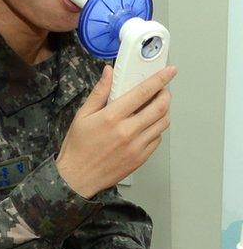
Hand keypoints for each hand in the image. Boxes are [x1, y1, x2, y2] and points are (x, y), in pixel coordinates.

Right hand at [56, 65, 176, 197]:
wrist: (78, 177)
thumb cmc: (78, 145)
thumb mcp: (82, 115)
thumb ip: (99, 92)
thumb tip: (109, 72)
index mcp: (111, 117)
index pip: (143, 93)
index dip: (159, 79)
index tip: (169, 71)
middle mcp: (128, 131)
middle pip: (160, 107)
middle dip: (166, 94)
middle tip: (163, 89)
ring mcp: (137, 146)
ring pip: (163, 123)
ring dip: (164, 111)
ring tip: (155, 106)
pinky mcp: (141, 158)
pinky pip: (157, 138)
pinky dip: (157, 128)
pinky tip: (146, 125)